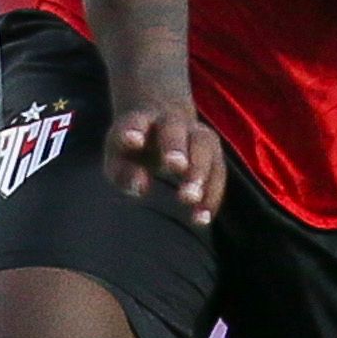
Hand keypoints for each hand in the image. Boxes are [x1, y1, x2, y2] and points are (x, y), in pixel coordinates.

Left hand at [107, 89, 227, 225]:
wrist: (162, 123)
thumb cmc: (133, 150)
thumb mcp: (118, 160)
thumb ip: (123, 173)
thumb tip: (141, 187)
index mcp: (140, 120)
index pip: (135, 121)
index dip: (133, 130)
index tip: (133, 141)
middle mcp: (171, 122)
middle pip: (174, 129)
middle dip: (176, 147)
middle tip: (176, 167)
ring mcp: (196, 134)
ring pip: (203, 146)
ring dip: (200, 171)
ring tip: (192, 199)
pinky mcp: (213, 152)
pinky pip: (217, 170)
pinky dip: (211, 194)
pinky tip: (202, 217)